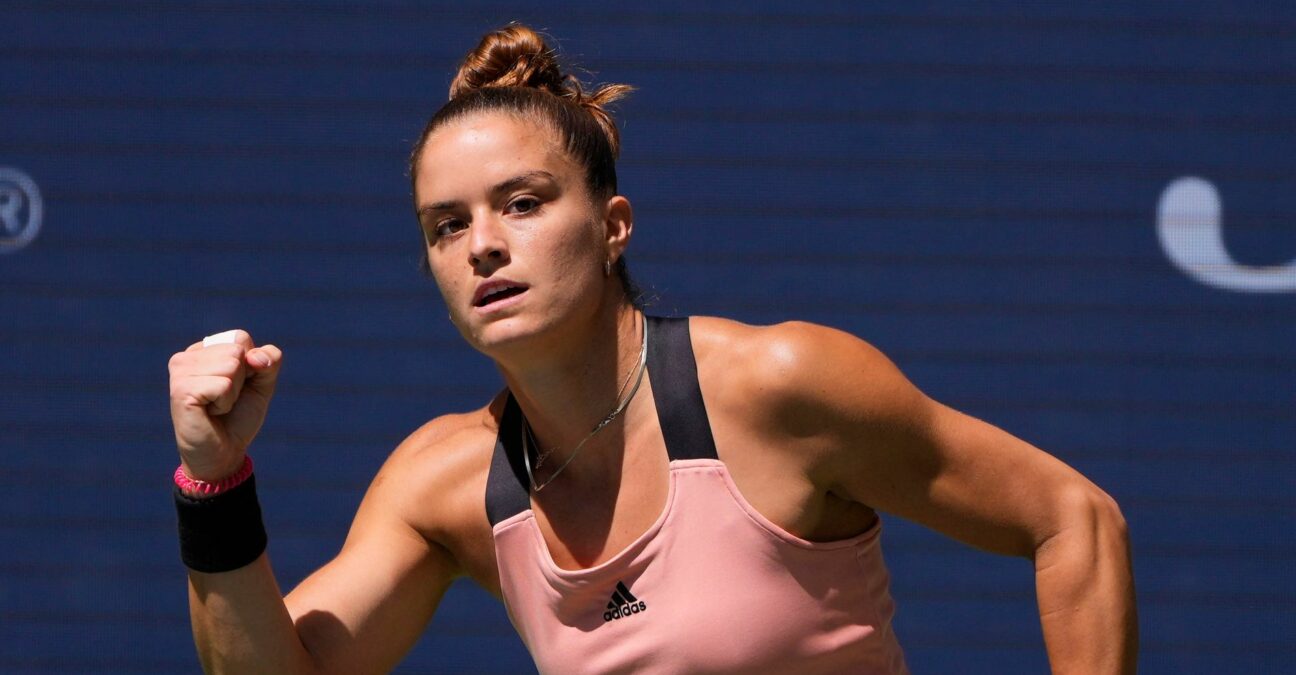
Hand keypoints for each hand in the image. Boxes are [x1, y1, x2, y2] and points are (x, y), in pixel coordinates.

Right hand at [168, 329, 281, 480]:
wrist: (223, 454)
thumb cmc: (238, 417)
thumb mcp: (261, 384)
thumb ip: (269, 360)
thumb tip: (255, 357)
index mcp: (202, 350)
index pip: (240, 338)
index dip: (251, 365)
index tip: (235, 386)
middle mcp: (186, 357)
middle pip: (237, 350)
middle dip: (242, 379)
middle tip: (224, 400)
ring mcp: (180, 371)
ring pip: (232, 365)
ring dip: (233, 392)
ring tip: (216, 406)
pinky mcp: (181, 389)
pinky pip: (224, 385)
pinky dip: (226, 403)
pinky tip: (209, 413)